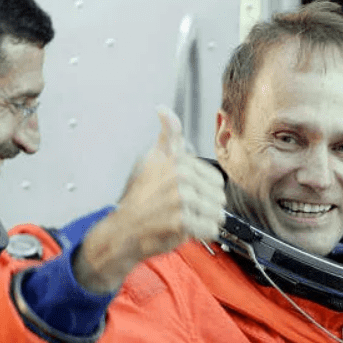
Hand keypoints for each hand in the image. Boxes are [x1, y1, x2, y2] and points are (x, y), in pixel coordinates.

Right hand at [74, 108, 225, 292]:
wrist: (123, 230)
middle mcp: (179, 176)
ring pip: (217, 213)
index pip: (216, 180)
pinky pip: (210, 228)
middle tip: (182, 210)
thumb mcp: (152, 160)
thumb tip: (164, 109)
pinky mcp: (180, 220)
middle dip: (205, 208)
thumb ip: (166, 136)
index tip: (185, 194)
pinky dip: (201, 233)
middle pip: (219, 197)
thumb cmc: (140, 198)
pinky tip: (185, 229)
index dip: (204, 192)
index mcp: (178, 160)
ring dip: (204, 221)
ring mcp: (179, 198)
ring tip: (184, 219)